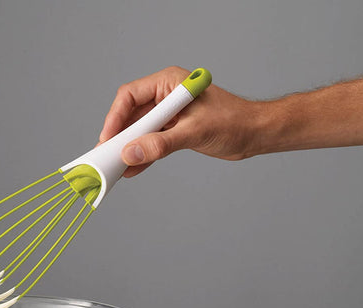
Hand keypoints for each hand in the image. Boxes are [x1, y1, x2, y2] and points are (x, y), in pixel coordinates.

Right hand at [98, 66, 264, 176]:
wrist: (255, 134)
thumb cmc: (234, 122)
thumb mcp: (194, 132)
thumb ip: (161, 144)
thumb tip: (131, 153)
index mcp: (169, 83)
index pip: (131, 96)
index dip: (115, 118)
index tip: (108, 139)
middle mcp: (166, 97)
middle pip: (132, 115)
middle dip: (119, 137)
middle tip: (107, 157)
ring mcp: (170, 115)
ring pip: (140, 131)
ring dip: (129, 148)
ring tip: (116, 167)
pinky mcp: (175, 130)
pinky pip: (152, 142)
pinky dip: (143, 155)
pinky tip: (133, 169)